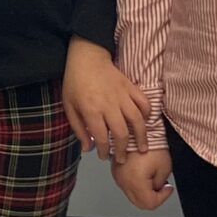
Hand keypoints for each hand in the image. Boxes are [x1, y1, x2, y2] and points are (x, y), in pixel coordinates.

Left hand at [62, 37, 149, 158]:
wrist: (87, 58)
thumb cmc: (75, 83)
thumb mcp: (69, 106)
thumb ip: (78, 128)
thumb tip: (88, 149)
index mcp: (91, 110)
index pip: (102, 137)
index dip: (104, 151)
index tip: (104, 156)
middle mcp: (109, 105)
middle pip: (121, 133)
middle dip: (123, 149)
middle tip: (123, 158)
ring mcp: (122, 95)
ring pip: (136, 120)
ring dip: (141, 136)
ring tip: (143, 148)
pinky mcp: (131, 87)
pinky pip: (143, 102)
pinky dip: (147, 114)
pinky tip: (145, 122)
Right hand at [114, 147, 173, 208]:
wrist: (141, 131)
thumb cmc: (153, 144)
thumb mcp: (164, 168)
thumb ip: (159, 185)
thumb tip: (157, 189)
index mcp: (135, 182)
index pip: (149, 203)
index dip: (162, 198)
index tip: (167, 189)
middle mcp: (123, 181)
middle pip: (139, 203)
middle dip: (153, 197)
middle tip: (161, 187)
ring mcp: (118, 176)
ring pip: (132, 196)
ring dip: (144, 191)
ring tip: (152, 177)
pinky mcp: (116, 171)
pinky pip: (126, 185)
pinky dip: (136, 184)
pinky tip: (144, 174)